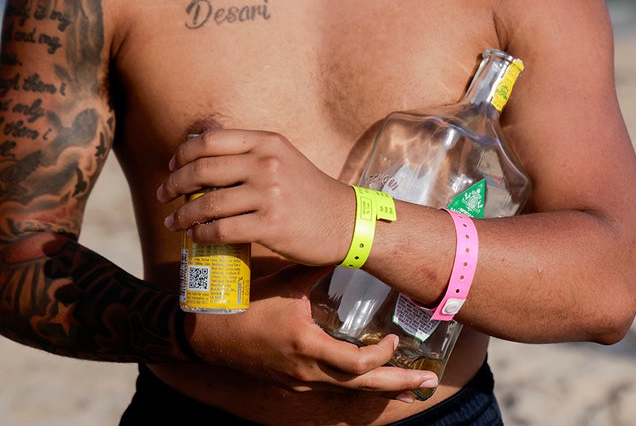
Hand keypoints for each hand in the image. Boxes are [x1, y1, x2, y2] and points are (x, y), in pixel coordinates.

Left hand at [157, 129, 353, 265]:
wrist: (346, 221)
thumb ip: (251, 154)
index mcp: (267, 143)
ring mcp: (270, 194)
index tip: (172, 167)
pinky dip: (202, 234)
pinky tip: (196, 236)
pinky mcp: (271, 225)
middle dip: (175, 184)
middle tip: (164, 196)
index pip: (210, 141)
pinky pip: (222, 229)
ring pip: (208, 203)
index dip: (183, 154)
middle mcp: (267, 164)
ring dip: (183, 214)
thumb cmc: (310, 193)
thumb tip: (203, 157)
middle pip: (202, 169)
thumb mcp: (284, 159)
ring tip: (175, 221)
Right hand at [188, 265, 438, 396]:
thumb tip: (345, 241)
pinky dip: (358, 388)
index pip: (356, 364)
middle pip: (362, 388)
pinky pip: (334, 391)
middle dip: (398, 385)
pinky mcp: (294, 384)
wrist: (207, 335)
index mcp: (306, 346)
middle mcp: (307, 371)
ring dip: (382, 390)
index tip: (394, 340)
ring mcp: (300, 382)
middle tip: (427, 385)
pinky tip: (374, 385)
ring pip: (350, 394)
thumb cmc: (246, 306)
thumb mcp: (285, 283)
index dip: (381, 356)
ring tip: (412, 391)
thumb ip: (317, 266)